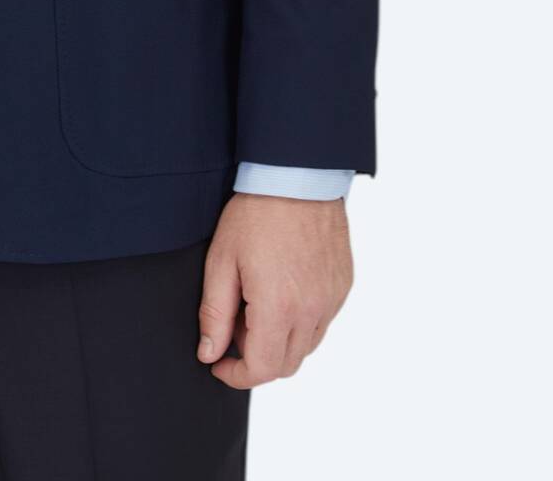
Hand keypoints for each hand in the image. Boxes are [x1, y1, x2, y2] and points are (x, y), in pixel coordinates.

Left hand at [196, 192, 352, 387]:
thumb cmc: (255, 214)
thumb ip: (214, 314)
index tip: (218, 365)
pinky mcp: (343, 286)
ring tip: (256, 303)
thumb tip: (209, 353)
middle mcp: (312, 311)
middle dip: (255, 359)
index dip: (236, 375)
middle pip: (285, 364)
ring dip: (279, 342)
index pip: (261, 369)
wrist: (296, 176)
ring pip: (306, 346)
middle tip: (233, 327)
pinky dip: (300, 321)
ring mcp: (332, 300)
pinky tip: (282, 291)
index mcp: (278, 308)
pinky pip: (322, 321)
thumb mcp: (222, 261)